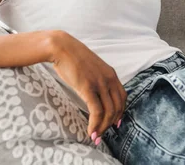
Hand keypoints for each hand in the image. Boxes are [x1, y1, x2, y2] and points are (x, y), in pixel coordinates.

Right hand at [50, 30, 126, 144]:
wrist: (61, 48)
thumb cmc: (73, 58)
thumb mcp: (91, 68)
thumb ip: (97, 79)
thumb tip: (96, 94)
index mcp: (111, 74)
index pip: (123, 97)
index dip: (120, 113)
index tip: (115, 123)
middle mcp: (109, 79)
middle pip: (117, 107)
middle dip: (111, 124)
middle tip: (102, 134)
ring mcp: (99, 83)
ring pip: (108, 112)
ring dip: (102, 128)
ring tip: (95, 136)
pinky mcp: (88, 87)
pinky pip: (96, 111)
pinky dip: (95, 124)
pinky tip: (90, 131)